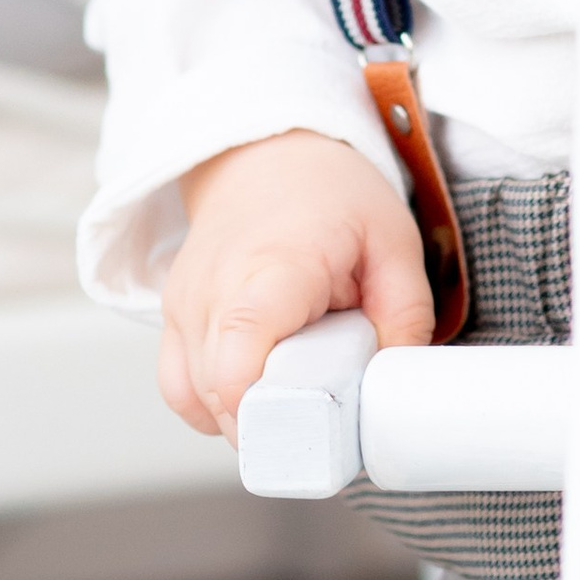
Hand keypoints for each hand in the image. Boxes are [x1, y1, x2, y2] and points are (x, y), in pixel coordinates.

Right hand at [157, 129, 432, 439]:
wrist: (268, 152)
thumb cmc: (330, 194)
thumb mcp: (394, 242)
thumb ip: (406, 317)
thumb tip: (395, 390)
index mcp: (271, 271)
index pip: (237, 365)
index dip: (270, 414)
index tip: (317, 426)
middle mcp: (212, 292)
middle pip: (218, 397)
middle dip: (275, 425)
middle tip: (326, 415)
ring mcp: (183, 307)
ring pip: (195, 399)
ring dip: (244, 418)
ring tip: (295, 394)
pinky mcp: (174, 318)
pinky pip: (179, 388)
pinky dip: (213, 406)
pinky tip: (258, 393)